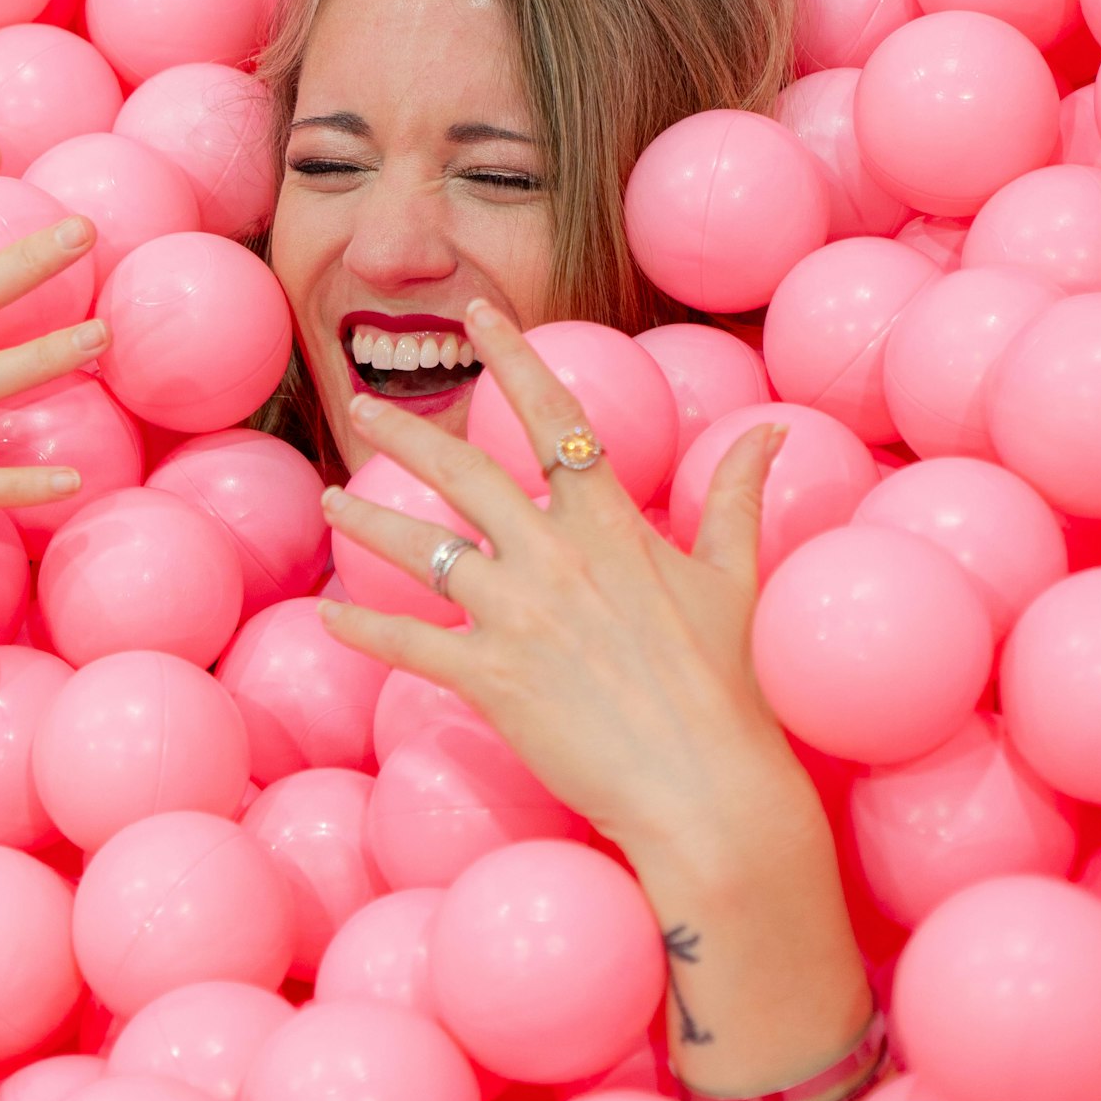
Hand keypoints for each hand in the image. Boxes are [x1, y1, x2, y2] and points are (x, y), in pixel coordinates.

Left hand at [318, 302, 829, 897]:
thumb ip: (738, 496)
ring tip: (332, 500)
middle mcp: (553, 555)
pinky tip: (328, 614)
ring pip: (422, 550)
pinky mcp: (490, 677)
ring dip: (369, 521)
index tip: (480, 316)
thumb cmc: (727, 685)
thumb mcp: (735, 579)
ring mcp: (516, 614)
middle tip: (361, 405)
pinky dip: (363, 627)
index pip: (553, 417)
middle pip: (463, 472)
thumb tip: (771, 431)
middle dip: (405, 433)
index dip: (514, 358)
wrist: (705, 785)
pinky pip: (408, 642)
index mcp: (610, 523)